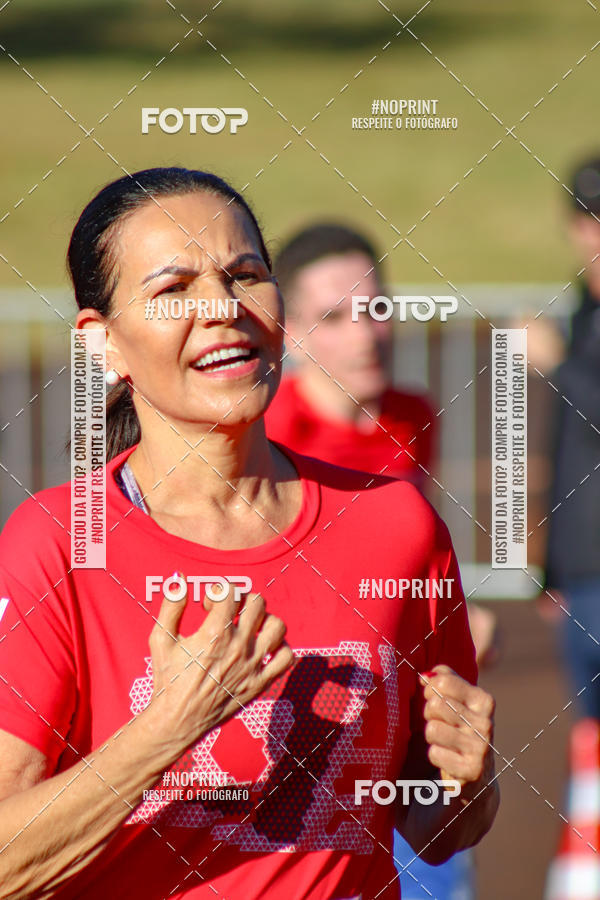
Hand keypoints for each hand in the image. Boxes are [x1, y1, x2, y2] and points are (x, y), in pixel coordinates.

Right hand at [148, 574, 293, 748]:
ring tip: (250, 627)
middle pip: (257, 603)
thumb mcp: (161, 638)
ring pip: (277, 627)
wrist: (177, 720)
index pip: (231, 592)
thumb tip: (180, 579)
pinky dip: (279, 648)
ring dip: (265, 621)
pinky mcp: (260, 683)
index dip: (218, 591)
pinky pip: (286, 658)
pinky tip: (263, 648)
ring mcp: (252, 666)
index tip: (208, 604)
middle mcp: (238, 647)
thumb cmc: (167, 678)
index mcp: (214, 634)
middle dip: (242, 600)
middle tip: (229, 612)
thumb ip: (171, 605)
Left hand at [419, 665, 495, 802]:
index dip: (427, 691)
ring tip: (440, 752)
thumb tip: (426, 673)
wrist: (460, 808)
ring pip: (433, 729)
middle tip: (435, 734)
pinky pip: (435, 753)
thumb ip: (438, 689)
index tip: (429, 703)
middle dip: (425, 719)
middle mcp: (485, 723)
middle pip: (435, 704)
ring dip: (429, 742)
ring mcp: (481, 749)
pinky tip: (443, 771)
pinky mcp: (473, 773)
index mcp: (481, 702)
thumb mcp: (444, 714)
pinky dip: (433, 762)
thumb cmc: (447, 750)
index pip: (443, 681)